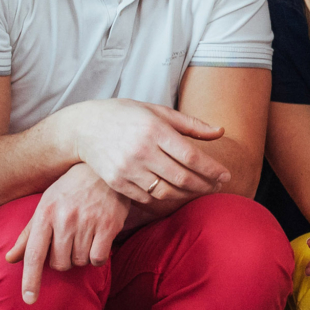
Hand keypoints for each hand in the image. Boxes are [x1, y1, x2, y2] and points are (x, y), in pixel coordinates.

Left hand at [5, 162, 129, 303]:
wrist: (102, 168)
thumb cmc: (70, 189)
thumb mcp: (45, 205)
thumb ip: (28, 235)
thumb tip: (9, 259)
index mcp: (45, 213)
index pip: (34, 253)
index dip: (31, 279)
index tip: (29, 299)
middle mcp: (64, 219)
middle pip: (59, 263)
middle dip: (62, 259)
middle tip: (69, 241)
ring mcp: (87, 222)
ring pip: (79, 262)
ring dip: (81, 256)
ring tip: (85, 235)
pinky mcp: (108, 225)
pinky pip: (98, 259)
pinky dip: (97, 257)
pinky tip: (98, 241)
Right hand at [72, 99, 229, 204]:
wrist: (84, 127)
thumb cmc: (126, 116)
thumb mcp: (158, 111)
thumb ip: (190, 124)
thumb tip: (221, 131)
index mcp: (154, 129)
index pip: (191, 156)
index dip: (212, 169)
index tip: (225, 175)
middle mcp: (141, 150)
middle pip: (182, 178)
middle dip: (204, 185)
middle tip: (216, 186)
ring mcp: (128, 168)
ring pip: (166, 191)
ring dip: (187, 194)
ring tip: (198, 190)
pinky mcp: (117, 182)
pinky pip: (148, 198)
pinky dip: (163, 198)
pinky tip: (173, 192)